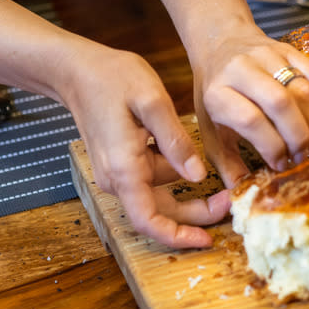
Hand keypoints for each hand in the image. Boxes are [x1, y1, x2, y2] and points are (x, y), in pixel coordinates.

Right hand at [60, 45, 230, 247]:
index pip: (149, 221)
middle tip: (231, 199)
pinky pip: (154, 180)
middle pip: (162, 213)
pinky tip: (189, 156)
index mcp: (124, 170)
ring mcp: (119, 173)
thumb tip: (199, 176)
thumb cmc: (112, 78)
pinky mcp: (124, 165)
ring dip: (190, 191)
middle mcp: (118, 179)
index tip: (207, 240)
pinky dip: (176, 174)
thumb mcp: (153, 102)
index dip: (178, 236)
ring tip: (218, 173)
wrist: (77, 69)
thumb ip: (176, 142)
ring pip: (161, 196)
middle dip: (198, 213)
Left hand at [191, 25, 308, 187]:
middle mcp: (241, 69)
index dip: (271, 146)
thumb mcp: (211, 130)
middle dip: (299, 137)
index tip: (280, 164)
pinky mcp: (289, 49)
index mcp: (217, 93)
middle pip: (281, 104)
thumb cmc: (216, 95)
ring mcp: (267, 55)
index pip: (250, 120)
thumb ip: (227, 164)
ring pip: (302, 89)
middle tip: (304, 157)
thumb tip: (243, 195)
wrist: (220, 45)